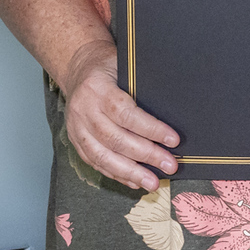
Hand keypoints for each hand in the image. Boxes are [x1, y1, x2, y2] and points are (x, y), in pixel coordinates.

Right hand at [60, 39, 177, 192]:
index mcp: (97, 88)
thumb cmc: (109, 67)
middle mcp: (83, 110)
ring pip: (103, 156)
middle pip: (115, 138)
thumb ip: (141, 88)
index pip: (125, 113)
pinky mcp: (75, 141)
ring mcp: (76, 128)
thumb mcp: (125, 67)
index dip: (150, 128)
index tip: (173, 140)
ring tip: (153, 183)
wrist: (78, 68)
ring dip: (131, 172)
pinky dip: (117, 174)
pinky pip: (96, 162)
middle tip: (170, 166)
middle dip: (146, 155)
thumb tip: (173, 114)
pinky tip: (135, 182)